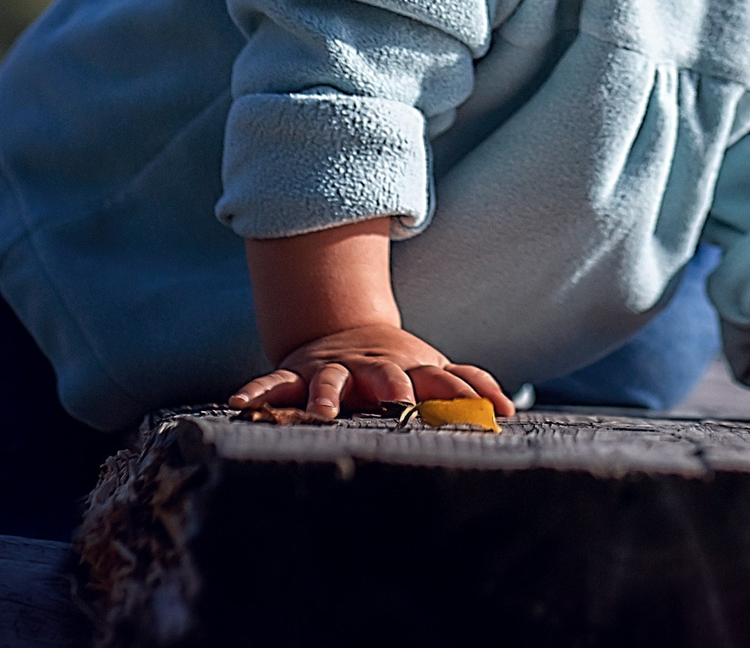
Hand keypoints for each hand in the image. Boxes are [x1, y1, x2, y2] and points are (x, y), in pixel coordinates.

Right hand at [229, 323, 514, 421]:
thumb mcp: (434, 370)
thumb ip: (469, 389)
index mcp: (411, 369)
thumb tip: (510, 412)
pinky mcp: (298, 374)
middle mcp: (373, 368)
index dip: (463, 396)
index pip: (444, 381)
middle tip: (400, 406)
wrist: (345, 332)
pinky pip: (273, 384)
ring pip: (328, 381)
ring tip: (319, 414)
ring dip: (324, 395)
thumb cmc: (400, 366)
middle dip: (393, 389)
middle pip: (387, 376)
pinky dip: (257, 392)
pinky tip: (238, 405)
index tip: (483, 417)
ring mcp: (335, 369)